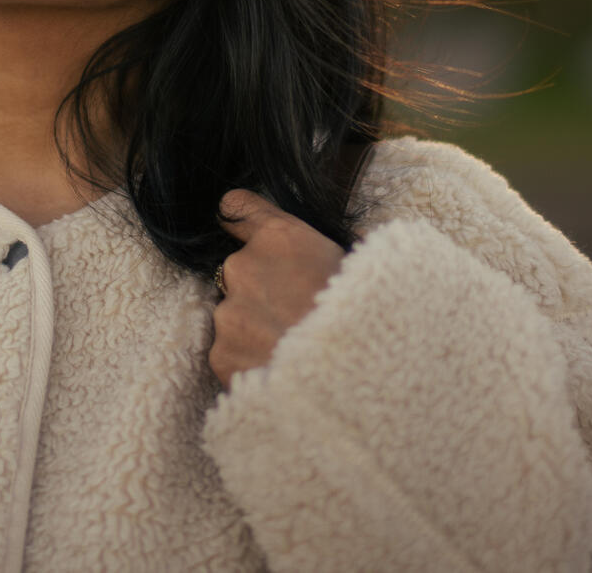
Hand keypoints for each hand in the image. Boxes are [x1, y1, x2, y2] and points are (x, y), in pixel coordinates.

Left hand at [207, 188, 347, 387]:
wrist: (362, 384)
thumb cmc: (370, 319)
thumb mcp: (364, 266)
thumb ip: (333, 248)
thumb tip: (347, 239)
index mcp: (279, 237)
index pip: (236, 207)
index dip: (242, 222)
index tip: (247, 234)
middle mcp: (243, 267)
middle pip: (238, 269)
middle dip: (260, 289)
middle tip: (295, 315)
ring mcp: (228, 312)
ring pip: (234, 313)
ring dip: (255, 328)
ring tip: (294, 350)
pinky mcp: (221, 354)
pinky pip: (230, 352)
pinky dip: (249, 362)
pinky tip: (282, 373)